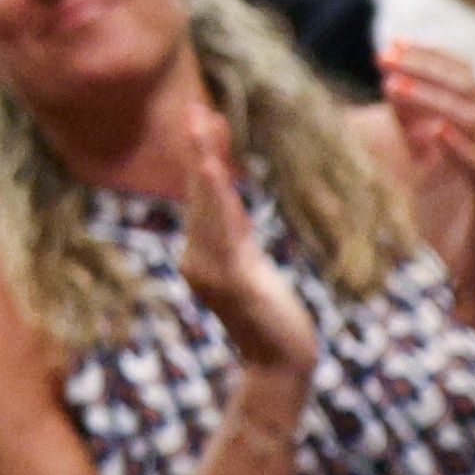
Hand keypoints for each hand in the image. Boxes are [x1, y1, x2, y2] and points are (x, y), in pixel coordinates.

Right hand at [174, 96, 315, 385]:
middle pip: (200, 194)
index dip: (204, 158)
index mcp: (202, 254)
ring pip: (209, 206)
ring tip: (203, 127)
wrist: (280, 365)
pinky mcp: (233, 278)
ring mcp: (211, 269)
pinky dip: (217, 197)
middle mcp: (197, 258)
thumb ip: (235, 240)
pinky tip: (217, 172)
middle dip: (199, 150)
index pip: (203, 197)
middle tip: (195, 109)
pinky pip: (223, 230)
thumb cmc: (272, 322)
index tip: (202, 119)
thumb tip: (229, 208)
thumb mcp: (253, 271)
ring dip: (206, 163)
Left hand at [380, 46, 474, 343]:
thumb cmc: (460, 234)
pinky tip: (430, 133)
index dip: (429, 62)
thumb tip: (395, 93)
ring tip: (396, 85)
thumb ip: (416, 136)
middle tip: (385, 55)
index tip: (390, 45)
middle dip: (426, 69)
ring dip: (434, 99)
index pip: (461, 85)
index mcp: (474, 141)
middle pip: (468, 92)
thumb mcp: (427, 174)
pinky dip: (458, 149)